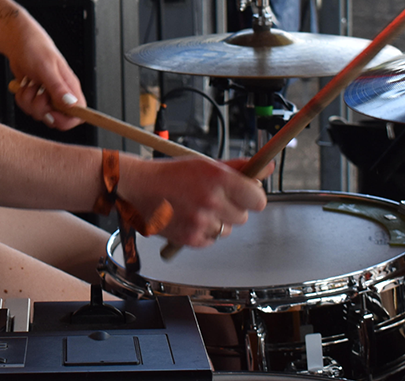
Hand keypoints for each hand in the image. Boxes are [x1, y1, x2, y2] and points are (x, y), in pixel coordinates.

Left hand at [5, 13, 85, 130]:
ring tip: (30, 83)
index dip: (66, 120)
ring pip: (39, 114)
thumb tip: (72, 105)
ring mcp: (47, 96)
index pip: (79, 114)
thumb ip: (58, 88)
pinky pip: (28, 108)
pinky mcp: (35, 96)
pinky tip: (24, 85)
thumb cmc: (36, 49)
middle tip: (37, 92)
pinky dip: (22, 99)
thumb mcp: (46, 68)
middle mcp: (61, 94)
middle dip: (40, 108)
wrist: (19, 43)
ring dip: (28, 101)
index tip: (51, 112)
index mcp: (70, 87)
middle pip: (55, 118)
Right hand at [118, 155, 269, 247]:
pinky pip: (211, 240)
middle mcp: (212, 200)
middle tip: (213, 199)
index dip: (252, 198)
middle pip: (243, 217)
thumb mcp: (205, 165)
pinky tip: (189, 218)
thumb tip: (265, 168)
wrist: (139, 187)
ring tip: (197, 208)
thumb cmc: (171, 174)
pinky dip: (203, 232)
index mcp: (218, 177)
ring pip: (226, 230)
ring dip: (217, 222)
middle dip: (232, 209)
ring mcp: (201, 221)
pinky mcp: (191, 239)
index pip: (257, 199)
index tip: (246, 196)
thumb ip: (238, 168)